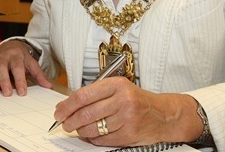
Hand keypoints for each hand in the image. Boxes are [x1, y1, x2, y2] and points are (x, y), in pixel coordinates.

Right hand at [0, 40, 51, 95]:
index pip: (18, 68)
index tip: (22, 92)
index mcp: (16, 56)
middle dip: (4, 81)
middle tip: (7, 94)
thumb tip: (49, 86)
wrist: (9, 46)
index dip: (20, 80)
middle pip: (2, 68)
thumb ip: (39, 75)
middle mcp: (4, 58)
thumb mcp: (31, 63)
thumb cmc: (21, 57)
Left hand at [53, 77, 200, 145]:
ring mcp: (127, 118)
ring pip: (93, 128)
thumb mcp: (118, 89)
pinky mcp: (130, 134)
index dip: (67, 105)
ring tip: (76, 129)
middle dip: (70, 121)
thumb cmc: (138, 100)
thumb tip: (68, 105)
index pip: (83, 95)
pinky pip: (103, 139)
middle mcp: (123, 100)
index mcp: (117, 85)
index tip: (59, 111)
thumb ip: (95, 94)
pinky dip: (93, 139)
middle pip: (86, 113)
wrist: (164, 114)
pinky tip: (91, 135)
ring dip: (80, 131)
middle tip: (64, 124)